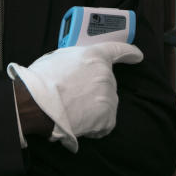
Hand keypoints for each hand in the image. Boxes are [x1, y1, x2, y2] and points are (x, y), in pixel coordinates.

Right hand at [7, 42, 142, 152]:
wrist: (38, 104)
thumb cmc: (42, 80)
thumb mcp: (58, 57)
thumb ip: (75, 60)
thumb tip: (77, 69)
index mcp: (95, 56)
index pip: (118, 50)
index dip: (129, 52)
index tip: (137, 55)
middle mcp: (106, 75)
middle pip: (106, 83)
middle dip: (93, 89)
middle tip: (73, 95)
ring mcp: (109, 97)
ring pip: (105, 103)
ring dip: (93, 107)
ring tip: (72, 110)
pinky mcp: (108, 117)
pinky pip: (105, 123)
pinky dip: (95, 125)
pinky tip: (80, 122)